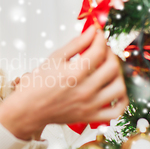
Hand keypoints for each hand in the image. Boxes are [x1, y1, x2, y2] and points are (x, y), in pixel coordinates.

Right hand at [0, 26, 127, 140]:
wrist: (28, 110)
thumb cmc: (37, 85)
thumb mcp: (54, 58)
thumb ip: (76, 44)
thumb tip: (92, 31)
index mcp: (73, 73)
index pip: (99, 50)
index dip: (101, 38)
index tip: (98, 34)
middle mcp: (84, 90)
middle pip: (112, 67)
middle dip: (110, 53)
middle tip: (102, 50)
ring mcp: (89, 105)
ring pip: (119, 88)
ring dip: (118, 74)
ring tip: (108, 68)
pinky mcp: (91, 117)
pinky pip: (117, 111)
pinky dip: (121, 100)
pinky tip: (114, 89)